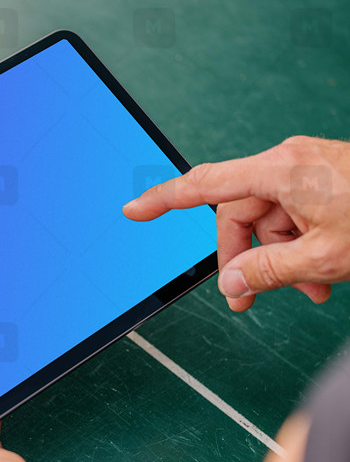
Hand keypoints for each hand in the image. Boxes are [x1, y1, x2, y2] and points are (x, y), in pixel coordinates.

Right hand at [123, 136, 349, 310]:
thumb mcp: (322, 257)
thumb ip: (268, 271)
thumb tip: (233, 283)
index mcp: (280, 170)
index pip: (204, 185)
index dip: (164, 200)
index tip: (134, 211)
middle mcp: (289, 162)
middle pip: (240, 213)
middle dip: (245, 258)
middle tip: (250, 299)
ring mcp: (309, 169)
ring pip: (272, 220)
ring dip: (280, 259)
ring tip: (308, 292)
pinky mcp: (326, 179)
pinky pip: (296, 215)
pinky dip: (302, 247)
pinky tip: (322, 277)